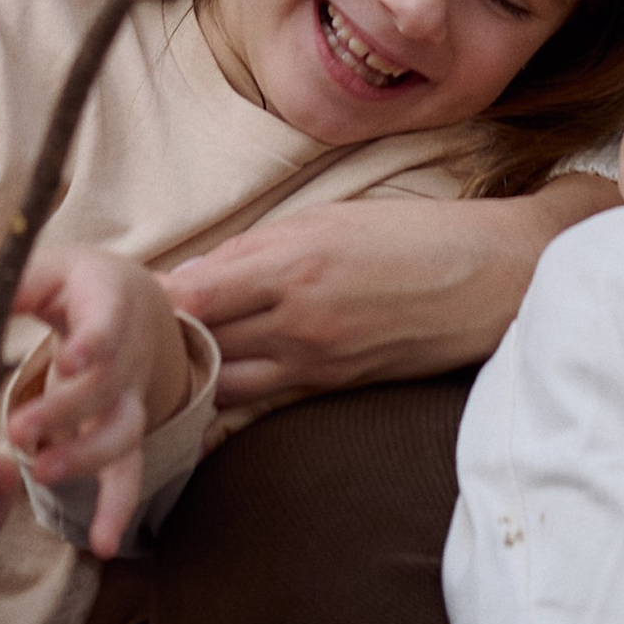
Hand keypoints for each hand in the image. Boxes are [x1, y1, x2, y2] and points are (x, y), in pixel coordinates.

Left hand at [9, 248, 196, 553]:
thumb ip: (18, 280)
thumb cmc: (82, 284)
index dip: (94, 344)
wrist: (136, 304)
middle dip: (67, 411)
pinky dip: (119, 508)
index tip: (68, 362)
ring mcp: (132, 396)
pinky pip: (130, 471)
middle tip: (19, 432)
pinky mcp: (125, 429)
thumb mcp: (54, 267)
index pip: (109, 324)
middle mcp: (130, 354)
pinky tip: (104, 544)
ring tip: (41, 474)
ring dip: (87, 458)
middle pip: (108, 386)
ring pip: (123, 431)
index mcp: (111, 304)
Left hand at [162, 194, 563, 419]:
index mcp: (295, 262)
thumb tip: (199, 273)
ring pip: (225, 383)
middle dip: (163, 340)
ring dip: (193, 374)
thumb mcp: (337, 217)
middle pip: (202, 342)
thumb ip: (263, 247)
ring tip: (164, 366)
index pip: (195, 293)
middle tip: (127, 339)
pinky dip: (230, 401)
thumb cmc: (420, 236)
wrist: (495, 280)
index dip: (155, 300)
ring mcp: (318, 362)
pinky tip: (207, 396)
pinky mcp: (336, 389)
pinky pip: (264, 405)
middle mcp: (299, 318)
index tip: (128, 297)